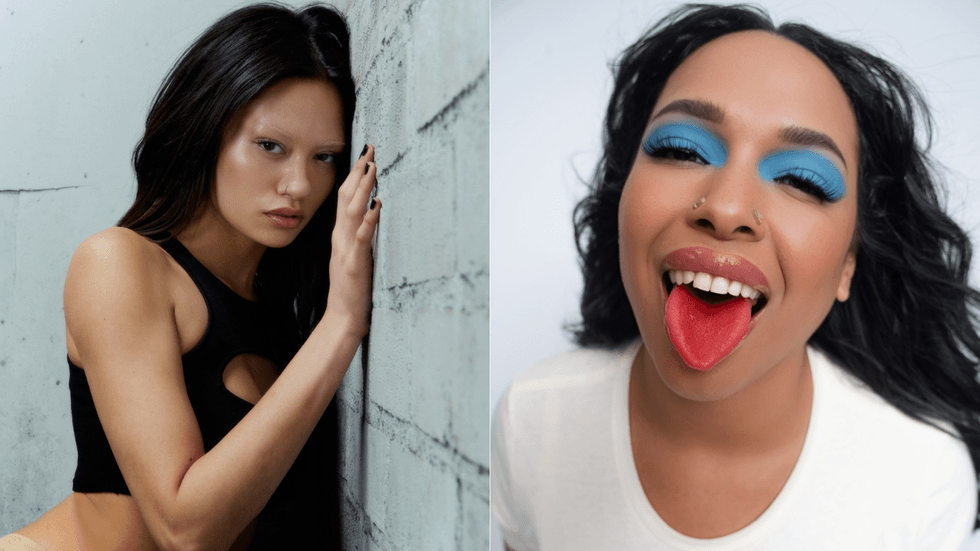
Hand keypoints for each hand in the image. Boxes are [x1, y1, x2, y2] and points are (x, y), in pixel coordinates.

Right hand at [324, 144, 380, 338]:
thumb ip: (359, 234)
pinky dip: (369, 220)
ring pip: (352, 212)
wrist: (343, 317)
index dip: (354, 175)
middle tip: (369, 150)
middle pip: (345, 198)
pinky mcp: (354, 264)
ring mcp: (346, 250)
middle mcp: (340, 237)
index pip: (344, 197)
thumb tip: (369, 212)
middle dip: (358, 172)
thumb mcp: (354, 255)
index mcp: (340, 235)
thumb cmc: (351, 288)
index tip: (365, 154)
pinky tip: (377, 206)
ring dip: (363, 189)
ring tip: (373, 168)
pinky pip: (361, 239)